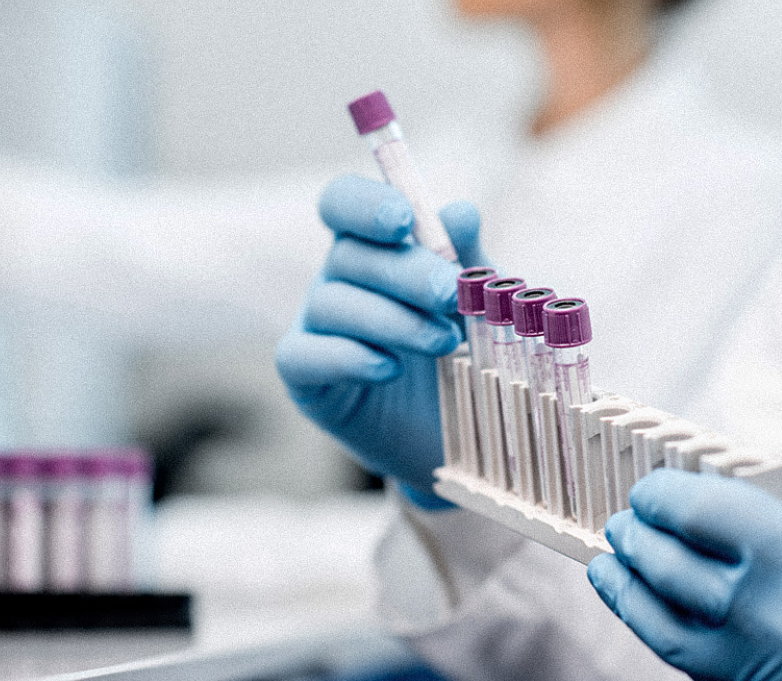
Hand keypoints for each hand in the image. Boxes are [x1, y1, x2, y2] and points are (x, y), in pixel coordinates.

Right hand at [276, 175, 487, 506]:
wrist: (459, 430)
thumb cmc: (465, 350)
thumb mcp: (478, 301)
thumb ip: (468, 258)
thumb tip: (460, 211)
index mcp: (373, 245)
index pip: (344, 202)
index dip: (366, 204)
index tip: (404, 221)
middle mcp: (337, 278)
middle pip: (348, 254)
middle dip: (404, 272)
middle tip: (450, 294)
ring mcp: (314, 326)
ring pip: (331, 304)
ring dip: (392, 320)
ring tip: (444, 343)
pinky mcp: (305, 378)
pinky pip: (303, 355)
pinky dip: (347, 357)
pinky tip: (390, 369)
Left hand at [588, 469, 781, 680]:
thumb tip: (716, 508)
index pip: (702, 514)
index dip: (662, 495)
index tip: (649, 488)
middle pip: (672, 570)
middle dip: (638, 538)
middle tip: (625, 521)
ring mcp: (770, 671)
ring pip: (666, 628)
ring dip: (628, 592)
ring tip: (611, 565)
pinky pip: (695, 666)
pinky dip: (662, 632)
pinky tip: (647, 610)